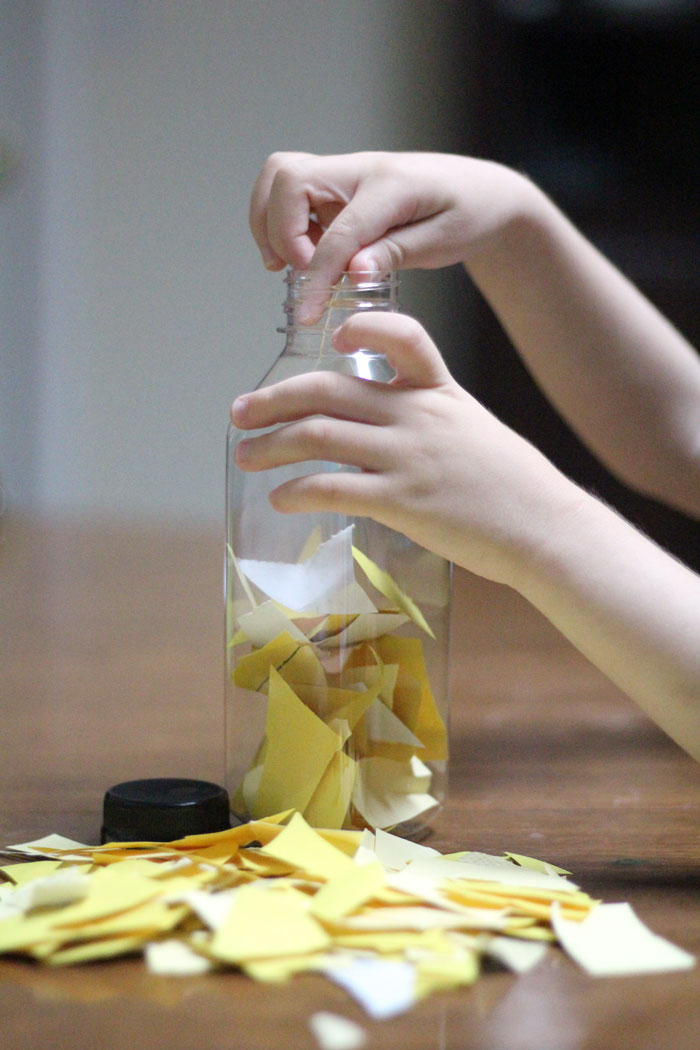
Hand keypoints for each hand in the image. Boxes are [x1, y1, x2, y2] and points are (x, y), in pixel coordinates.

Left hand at [231, 312, 579, 586]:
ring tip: (245, 456)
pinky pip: (332, 488)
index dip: (363, 326)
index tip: (333, 334)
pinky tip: (279, 499)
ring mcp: (408, 455)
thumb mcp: (474, 433)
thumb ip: (429, 422)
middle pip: (329, 390)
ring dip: (271, 446)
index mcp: (439, 391)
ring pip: (319, 436)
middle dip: (274, 399)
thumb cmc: (512, 487)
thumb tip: (382, 436)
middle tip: (239, 412)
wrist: (544, 528)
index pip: (401, 337)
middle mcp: (418, 415)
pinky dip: (296, 491)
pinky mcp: (402, 500)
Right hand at [249, 151, 531, 321]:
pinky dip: (281, 219)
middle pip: (289, 179)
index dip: (317, 276)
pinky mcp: (337, 184)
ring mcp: (345, 172)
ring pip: (280, 176)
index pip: (338, 232)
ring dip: (270, 221)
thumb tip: (352, 272)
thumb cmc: (468, 214)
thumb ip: (395, 253)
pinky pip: (290, 190)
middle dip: (280, 232)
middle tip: (302, 274)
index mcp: (391, 185)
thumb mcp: (442, 242)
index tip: (307, 313)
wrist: (481, 190)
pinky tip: (305, 252)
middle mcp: (360, 169)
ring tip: (288, 263)